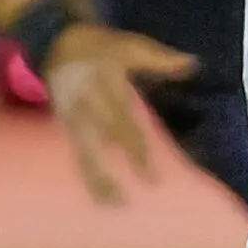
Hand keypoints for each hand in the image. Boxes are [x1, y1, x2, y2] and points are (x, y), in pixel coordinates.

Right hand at [43, 23, 199, 203]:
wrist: (55, 43)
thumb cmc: (98, 46)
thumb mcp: (128, 46)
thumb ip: (159, 59)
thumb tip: (192, 63)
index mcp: (105, 88)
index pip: (122, 123)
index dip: (135, 149)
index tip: (150, 173)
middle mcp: (87, 107)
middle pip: (105, 142)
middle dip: (122, 165)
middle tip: (141, 191)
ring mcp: (74, 119)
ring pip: (86, 154)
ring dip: (98, 179)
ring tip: (113, 204)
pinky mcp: (68, 127)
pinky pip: (79, 154)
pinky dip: (90, 174)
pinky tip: (100, 195)